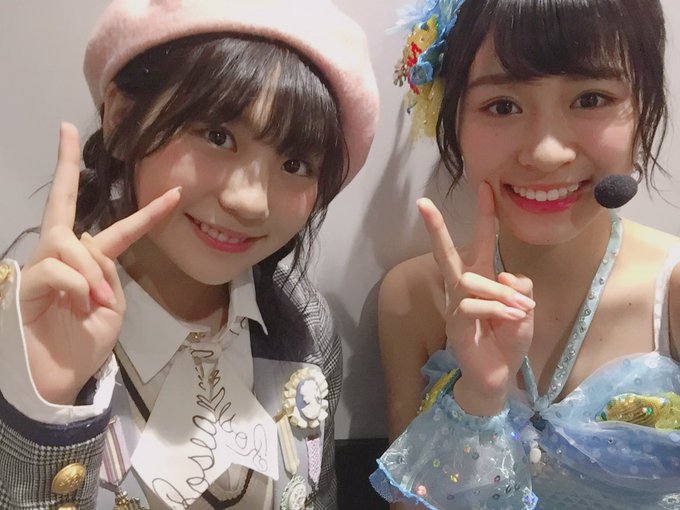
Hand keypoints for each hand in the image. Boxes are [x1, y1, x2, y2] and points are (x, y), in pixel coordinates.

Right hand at [19, 123, 180, 404]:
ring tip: (94, 301)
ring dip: (89, 271)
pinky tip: (79, 304)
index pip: (117, 230)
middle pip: (63, 206)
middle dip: (65, 166)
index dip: (146, 212)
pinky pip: (54, 270)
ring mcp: (40, 269)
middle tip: (66, 130)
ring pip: (67, 243)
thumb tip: (92, 248)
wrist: (55, 381)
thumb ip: (108, 274)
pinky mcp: (24, 286)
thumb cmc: (82, 345)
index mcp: (90, 264)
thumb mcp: (111, 310)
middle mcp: (62, 258)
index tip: (172, 192)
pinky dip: (75, 285)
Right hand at [417, 183, 533, 415]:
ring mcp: (456, 305)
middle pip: (446, 253)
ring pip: (472, 280)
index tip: (486, 187)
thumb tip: (505, 274)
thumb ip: (520, 287)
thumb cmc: (508, 341)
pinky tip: (512, 318)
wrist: (496, 377)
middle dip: (436, 228)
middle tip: (422, 203)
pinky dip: (498, 308)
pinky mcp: (456, 322)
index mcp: (481, 280)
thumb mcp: (524, 309)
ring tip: (519, 310)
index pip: (481, 243)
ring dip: (501, 293)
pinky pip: (474, 304)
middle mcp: (463, 288)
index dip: (484, 217)